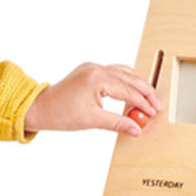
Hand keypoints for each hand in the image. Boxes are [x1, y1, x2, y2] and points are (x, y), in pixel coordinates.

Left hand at [24, 62, 158, 134]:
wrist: (40, 107)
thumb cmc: (60, 114)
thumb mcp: (92, 120)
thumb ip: (118, 123)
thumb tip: (136, 128)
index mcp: (96, 78)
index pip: (127, 90)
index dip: (142, 102)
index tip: (152, 112)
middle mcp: (96, 68)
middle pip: (129, 77)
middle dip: (145, 91)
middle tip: (156, 105)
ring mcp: (92, 67)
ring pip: (123, 71)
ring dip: (136, 84)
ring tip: (147, 98)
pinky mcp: (89, 70)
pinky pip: (114, 72)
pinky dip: (125, 80)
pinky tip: (131, 90)